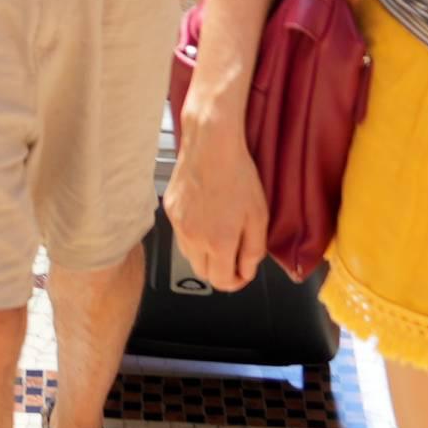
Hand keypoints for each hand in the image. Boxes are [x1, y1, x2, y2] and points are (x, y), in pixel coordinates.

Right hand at [162, 124, 269, 292]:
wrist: (211, 146)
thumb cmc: (238, 176)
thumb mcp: (259, 217)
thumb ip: (253, 251)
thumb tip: (245, 271)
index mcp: (218, 242)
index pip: (221, 282)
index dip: (235, 281)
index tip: (242, 272)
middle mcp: (194, 238)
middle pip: (203, 274)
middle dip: (219, 270)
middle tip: (234, 255)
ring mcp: (178, 225)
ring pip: (189, 256)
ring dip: (205, 255)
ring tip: (219, 234)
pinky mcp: (169, 211)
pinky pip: (180, 235)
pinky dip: (193, 235)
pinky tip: (205, 217)